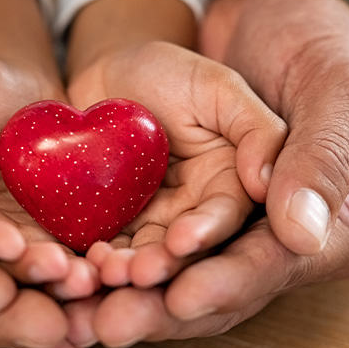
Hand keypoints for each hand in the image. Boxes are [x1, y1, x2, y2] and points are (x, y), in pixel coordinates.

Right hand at [0, 57, 100, 299]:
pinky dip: (77, 292)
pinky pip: (56, 281)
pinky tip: (102, 290)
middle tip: (50, 318)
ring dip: (49, 301)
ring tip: (84, 288)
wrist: (28, 95)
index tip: (3, 259)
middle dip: (9, 308)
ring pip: (17, 294)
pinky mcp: (40, 254)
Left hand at [67, 0, 348, 347]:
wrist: (262, 17)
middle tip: (111, 325)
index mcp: (339, 225)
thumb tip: (303, 233)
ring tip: (80, 309)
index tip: (180, 297)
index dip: (226, 283)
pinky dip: (108, 263)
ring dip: (127, 295)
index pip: (277, 264)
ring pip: (175, 276)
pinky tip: (69, 275)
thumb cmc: (315, 44)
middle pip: (219, 286)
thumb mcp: (331, 87)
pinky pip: (142, 245)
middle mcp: (279, 241)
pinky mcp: (180, 213)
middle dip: (162, 308)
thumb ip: (318, 155)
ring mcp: (226, 231)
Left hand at [67, 42, 285, 287]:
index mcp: (231, 186)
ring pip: (144, 258)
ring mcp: (153, 226)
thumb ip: (257, 130)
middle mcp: (196, 215)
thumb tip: (269, 185)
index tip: (182, 243)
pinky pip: (107, 250)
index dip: (207, 233)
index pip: (228, 218)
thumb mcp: (219, 88)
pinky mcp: (115, 229)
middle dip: (162, 266)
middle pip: (184, 252)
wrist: (108, 77)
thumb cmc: (170, 73)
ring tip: (105, 273)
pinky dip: (94, 262)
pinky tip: (79, 265)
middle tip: (137, 275)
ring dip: (126, 273)